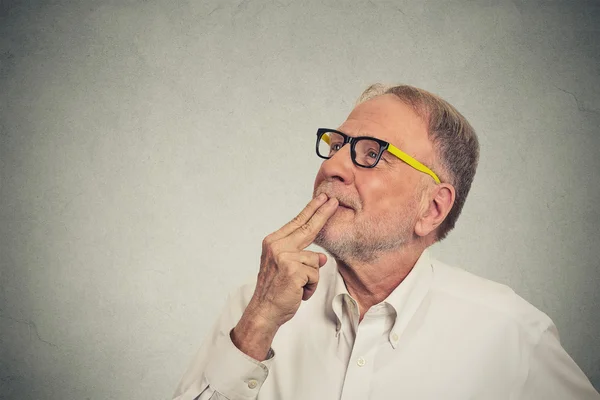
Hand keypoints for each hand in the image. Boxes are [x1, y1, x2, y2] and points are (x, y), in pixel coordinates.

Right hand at [231, 194, 337, 359]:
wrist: (263, 311)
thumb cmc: (275, 291)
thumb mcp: (285, 268)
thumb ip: (302, 257)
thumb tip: (322, 257)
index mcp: (273, 242)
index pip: (297, 223)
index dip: (311, 210)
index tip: (322, 199)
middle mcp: (277, 246)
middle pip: (307, 227)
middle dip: (323, 213)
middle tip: (334, 201)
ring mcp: (284, 257)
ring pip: (315, 260)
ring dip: (311, 278)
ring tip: (297, 287)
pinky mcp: (293, 270)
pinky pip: (315, 274)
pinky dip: (310, 287)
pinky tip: (297, 292)